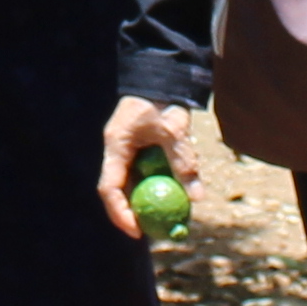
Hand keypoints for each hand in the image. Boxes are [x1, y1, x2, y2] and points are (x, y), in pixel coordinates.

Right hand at [98, 95, 198, 238]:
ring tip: (167, 219)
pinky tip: (176, 196)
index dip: (120, 213)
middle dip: (134, 214)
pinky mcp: (140, 148)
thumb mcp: (175, 131)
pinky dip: (159, 185)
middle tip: (154, 232)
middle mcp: (118, 150)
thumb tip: (197, 197)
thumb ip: (184, 161)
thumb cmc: (165, 99)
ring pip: (133, 183)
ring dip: (148, 200)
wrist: (163, 73)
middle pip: (120, 190)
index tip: (137, 231)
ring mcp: (128, 149)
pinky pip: (146, 173)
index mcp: (116, 145)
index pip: (110, 188)